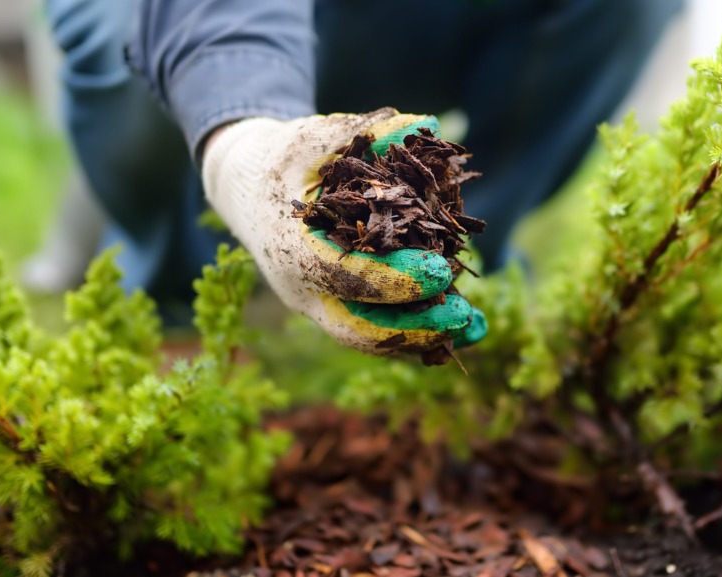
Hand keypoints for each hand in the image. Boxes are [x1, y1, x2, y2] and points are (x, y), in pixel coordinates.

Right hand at [201, 108, 485, 355]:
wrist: (245, 188)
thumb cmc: (283, 158)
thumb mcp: (315, 137)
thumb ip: (366, 132)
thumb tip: (425, 125)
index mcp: (290, 247)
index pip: (343, 275)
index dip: (394, 278)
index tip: (442, 271)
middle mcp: (301, 288)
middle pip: (358, 328)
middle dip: (414, 328)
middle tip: (464, 316)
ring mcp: (317, 305)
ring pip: (370, 338)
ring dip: (424, 338)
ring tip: (476, 329)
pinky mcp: (335, 308)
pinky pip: (377, 330)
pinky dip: (419, 333)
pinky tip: (464, 327)